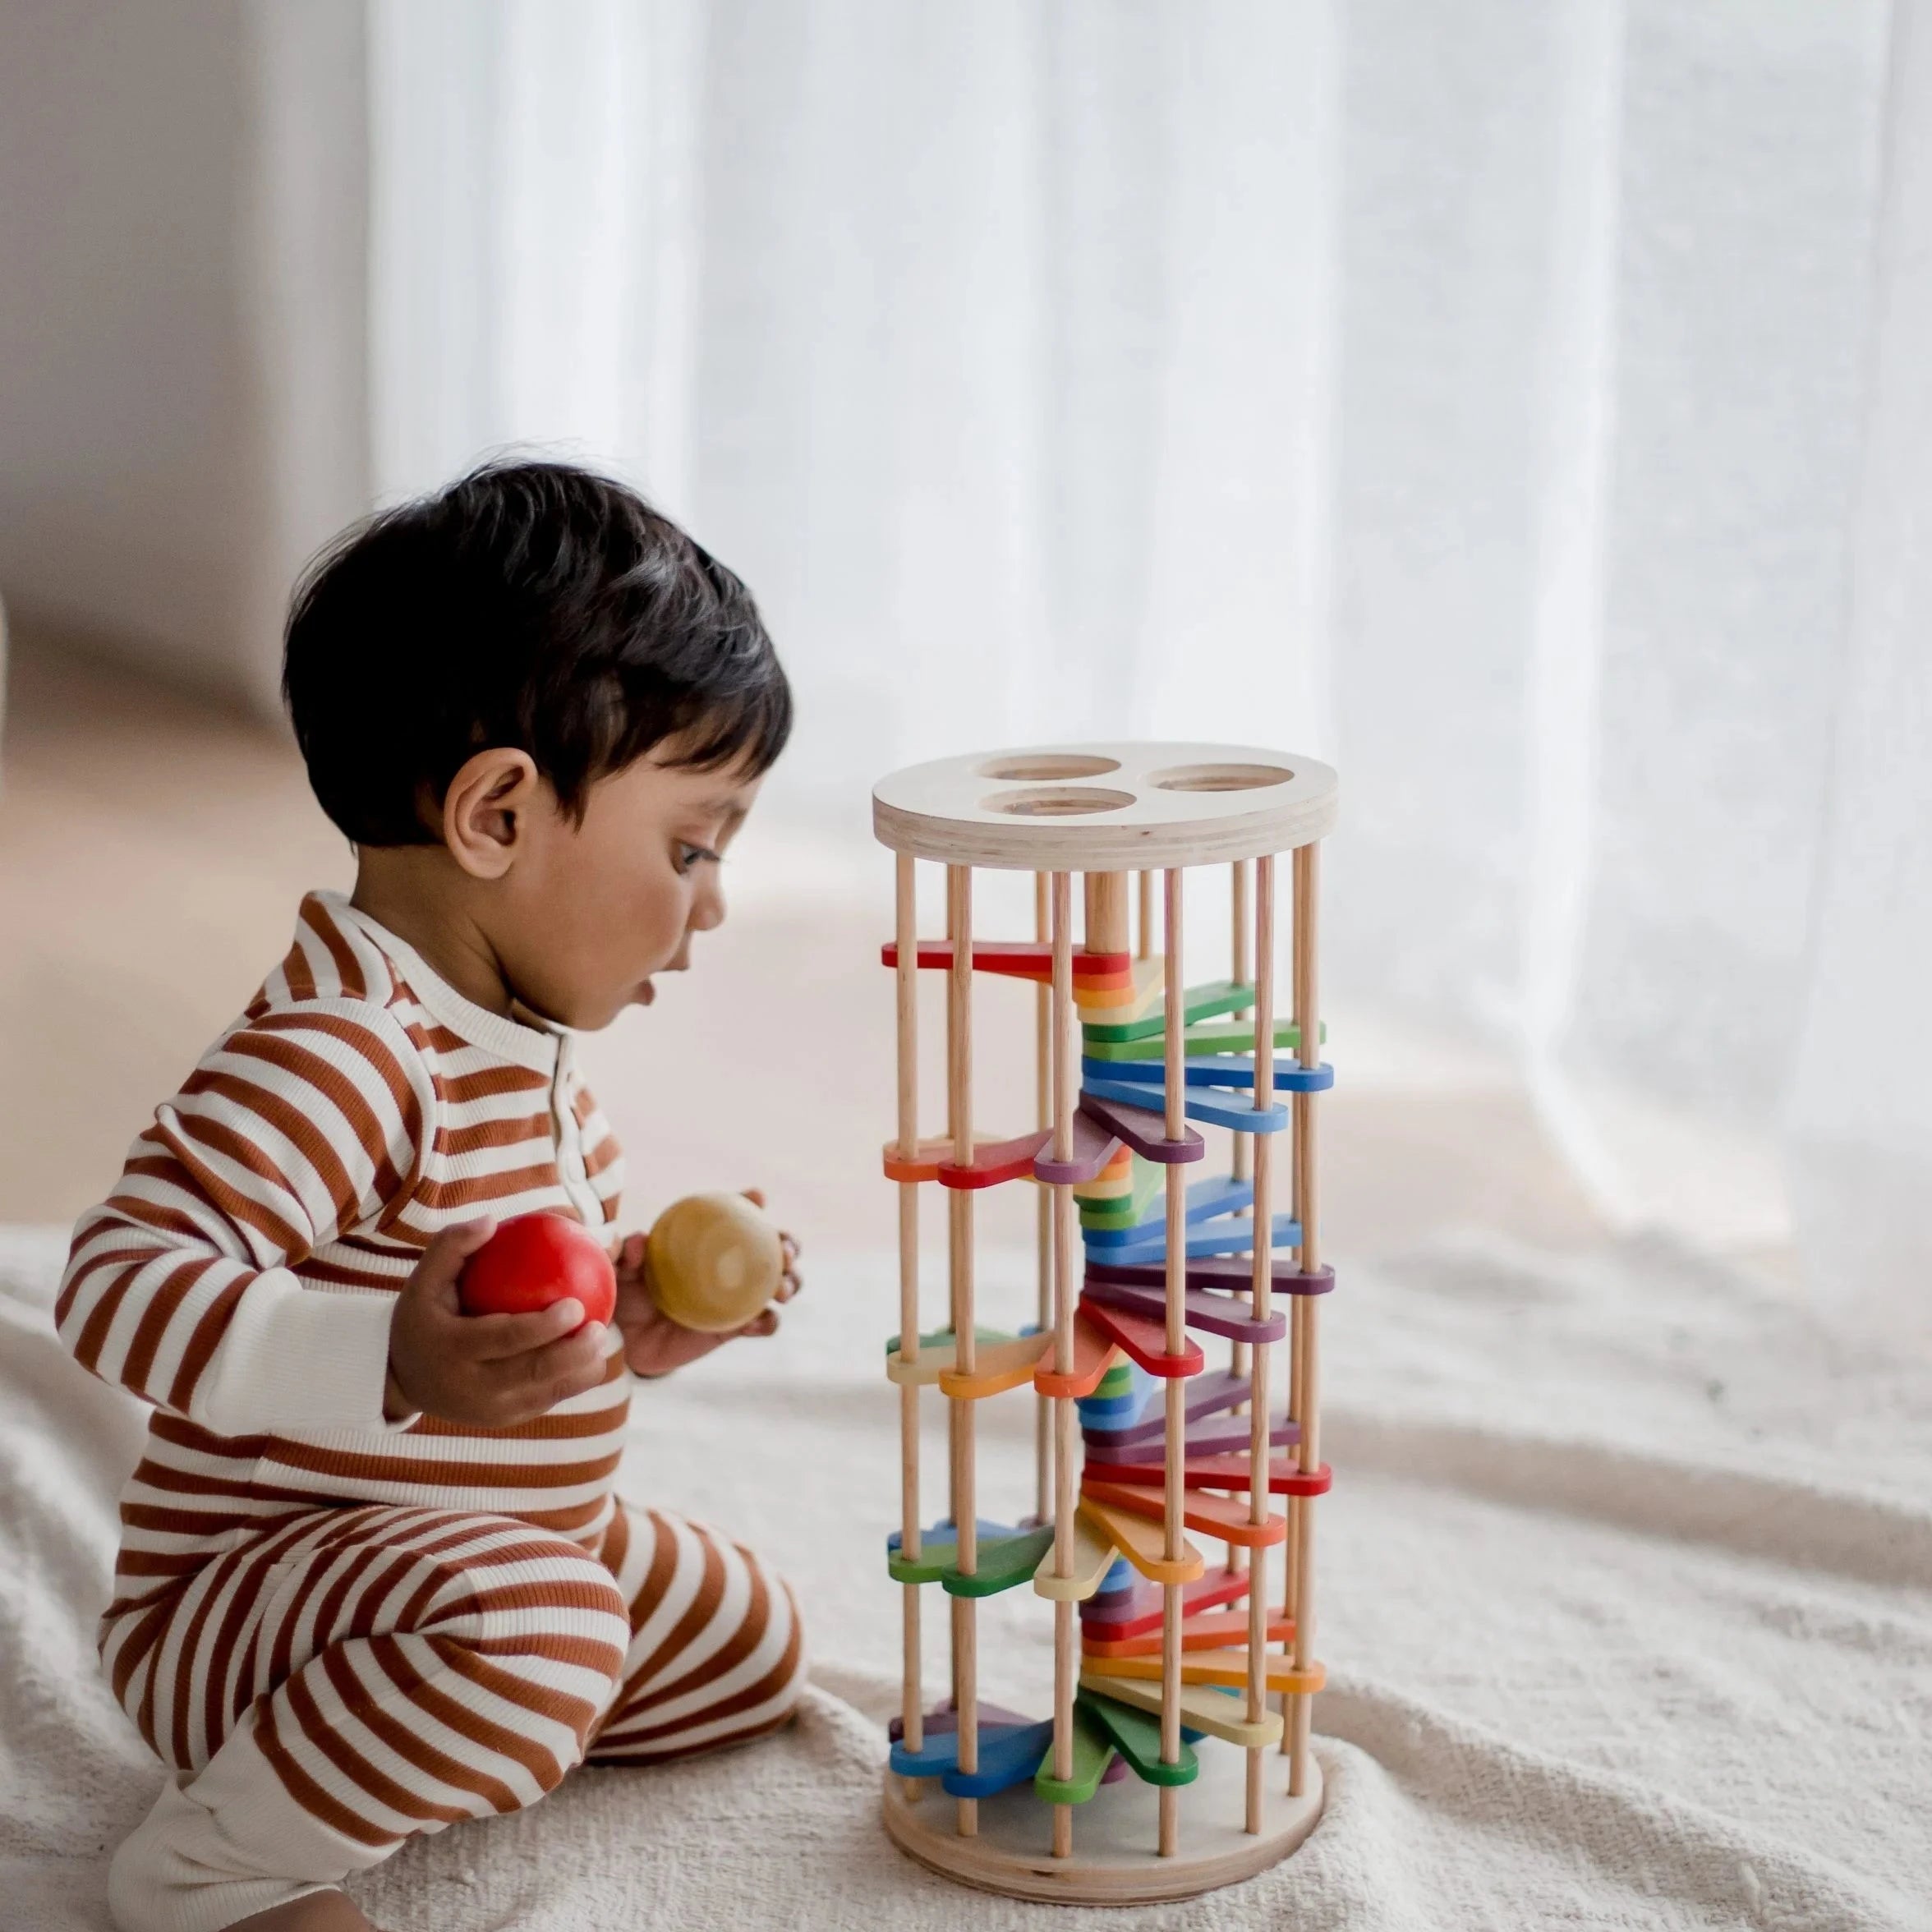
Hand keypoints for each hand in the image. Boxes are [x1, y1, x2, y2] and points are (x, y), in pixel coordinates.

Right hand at [385, 1219, 611, 1425]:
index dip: (544, 1327)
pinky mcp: (503, 1420)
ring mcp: (488, 1409)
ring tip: (601, 1341)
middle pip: (533, 1373)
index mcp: (452, 1350)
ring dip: (581, 1371)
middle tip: (599, 1325)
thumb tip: (492, 1221)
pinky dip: (571, 1382)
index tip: (576, 1304)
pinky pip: (545, 1401)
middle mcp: (471, 1387)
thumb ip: (453, 1245)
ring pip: (546, 1394)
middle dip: (574, 1353)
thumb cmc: (422, 1316)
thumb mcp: (424, 1279)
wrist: (402, 1378)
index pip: (505, 1339)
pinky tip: (590, 1357)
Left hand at [614, 1188, 801, 1378]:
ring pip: (782, 1284)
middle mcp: (733, 1266)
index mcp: (710, 1243)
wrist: (629, 1342)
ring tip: (782, 1290)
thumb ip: (629, 1254)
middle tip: (784, 1252)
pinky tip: (757, 1322)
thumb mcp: (623, 1271)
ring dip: (791, 1282)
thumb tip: (639, 1243)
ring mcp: (740, 1298)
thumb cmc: (629, 1295)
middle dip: (790, 1244)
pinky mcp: (738, 1329)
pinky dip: (768, 1322)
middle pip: (776, 1247)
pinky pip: (765, 1324)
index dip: (753, 1202)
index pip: (737, 1215)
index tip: (757, 1198)